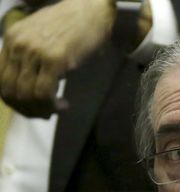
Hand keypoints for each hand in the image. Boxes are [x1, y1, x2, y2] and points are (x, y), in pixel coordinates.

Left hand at [0, 0, 115, 116]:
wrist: (92, 10)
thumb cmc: (71, 24)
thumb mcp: (40, 36)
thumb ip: (29, 55)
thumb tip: (28, 84)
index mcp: (11, 38)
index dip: (13, 99)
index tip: (31, 107)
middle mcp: (18, 45)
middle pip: (9, 90)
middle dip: (26, 109)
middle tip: (44, 114)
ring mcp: (35, 52)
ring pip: (26, 94)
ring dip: (40, 110)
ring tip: (55, 110)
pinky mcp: (55, 60)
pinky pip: (44, 93)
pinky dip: (52, 106)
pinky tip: (63, 105)